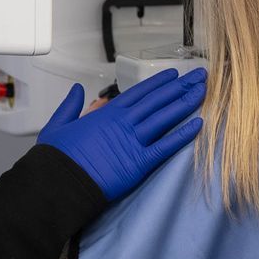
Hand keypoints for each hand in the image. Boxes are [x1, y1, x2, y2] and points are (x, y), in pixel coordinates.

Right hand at [37, 66, 207, 201]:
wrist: (58, 183)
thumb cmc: (57, 158)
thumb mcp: (58, 125)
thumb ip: (70, 105)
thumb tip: (77, 89)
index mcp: (107, 114)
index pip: (140, 93)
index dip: (159, 83)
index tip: (174, 75)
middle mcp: (124, 123)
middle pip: (158, 101)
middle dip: (180, 87)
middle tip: (199, 76)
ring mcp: (133, 142)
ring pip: (165, 118)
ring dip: (185, 104)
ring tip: (202, 91)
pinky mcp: (138, 164)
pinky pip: (165, 147)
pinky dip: (182, 135)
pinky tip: (198, 125)